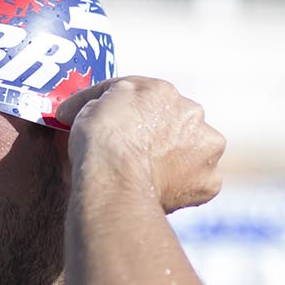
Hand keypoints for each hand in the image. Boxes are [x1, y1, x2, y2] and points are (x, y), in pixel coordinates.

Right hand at [56, 77, 223, 213]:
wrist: (114, 176)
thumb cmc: (101, 141)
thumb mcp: (90, 104)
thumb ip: (100, 103)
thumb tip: (75, 110)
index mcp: (163, 91)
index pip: (150, 103)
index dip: (137, 120)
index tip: (125, 135)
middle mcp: (192, 113)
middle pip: (178, 126)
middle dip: (163, 139)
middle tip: (139, 158)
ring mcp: (205, 147)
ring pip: (193, 154)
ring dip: (178, 163)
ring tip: (150, 178)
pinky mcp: (209, 182)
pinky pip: (197, 185)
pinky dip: (182, 190)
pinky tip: (162, 193)